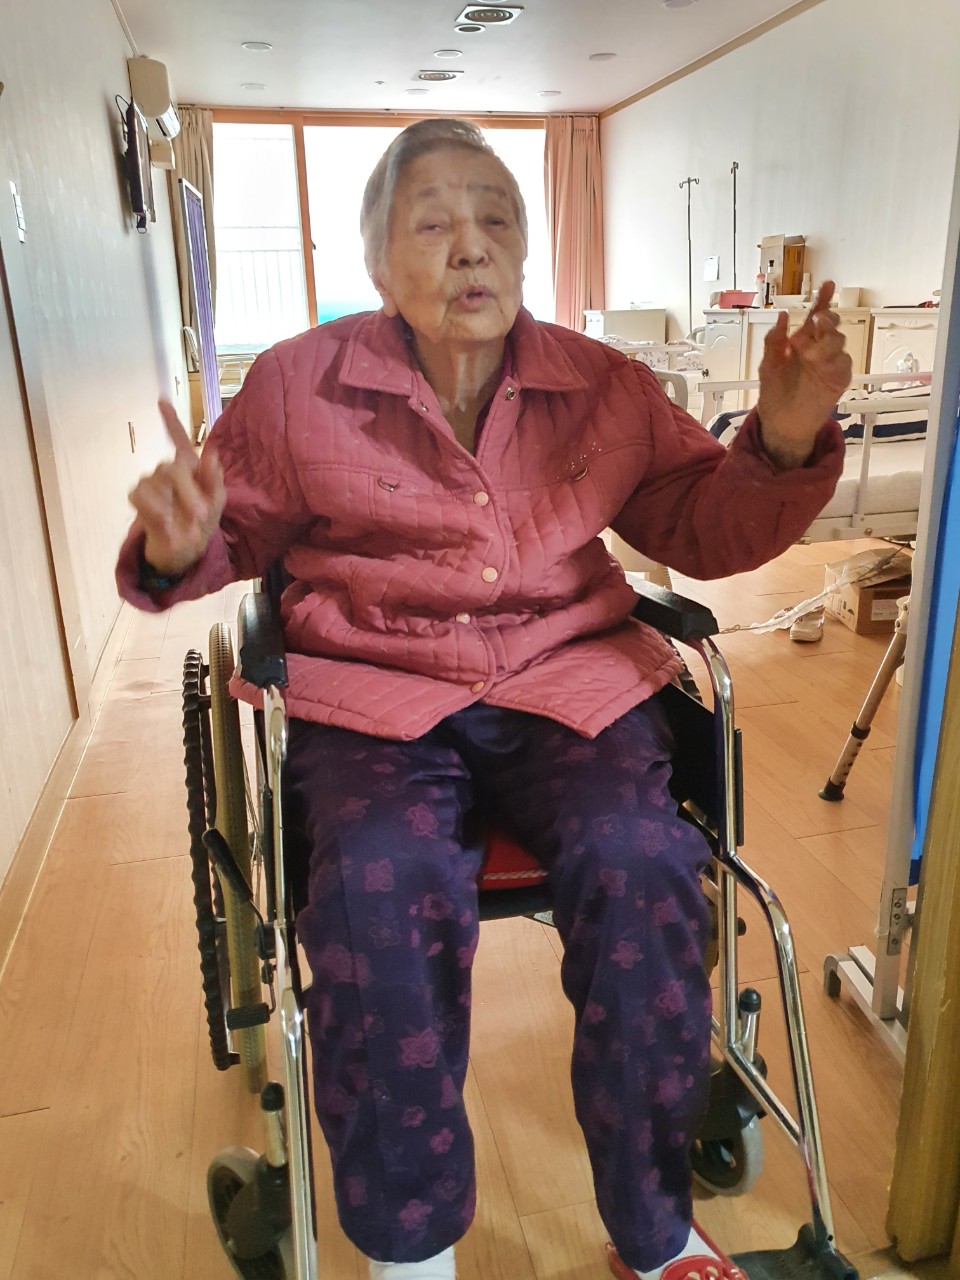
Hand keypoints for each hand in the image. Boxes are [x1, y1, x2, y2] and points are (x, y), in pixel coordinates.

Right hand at [129, 401, 225, 574]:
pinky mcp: (140, 501)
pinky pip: (141, 495)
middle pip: (172, 466)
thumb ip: (215, 479)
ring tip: (189, 524)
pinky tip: (166, 523)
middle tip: (202, 515)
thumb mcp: (216, 503)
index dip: (170, 421)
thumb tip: (212, 452)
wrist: (185, 552)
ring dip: (176, 504)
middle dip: (189, 492)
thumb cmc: (201, 523)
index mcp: (189, 468)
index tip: (161, 400)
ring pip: (157, 480)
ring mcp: (151, 485)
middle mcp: (168, 471)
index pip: (179, 440)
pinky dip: (155, 509)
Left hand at [756, 281, 852, 469]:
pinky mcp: (838, 379)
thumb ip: (774, 341)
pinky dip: (834, 359)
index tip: (827, 284)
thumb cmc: (773, 395)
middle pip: (831, 324)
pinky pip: (844, 362)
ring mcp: (830, 363)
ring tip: (807, 354)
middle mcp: (819, 349)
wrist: (781, 424)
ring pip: (839, 340)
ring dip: (825, 341)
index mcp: (801, 342)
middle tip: (814, 323)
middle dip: (826, 319)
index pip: (815, 316)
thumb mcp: (768, 365)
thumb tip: (784, 315)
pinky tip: (821, 363)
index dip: (822, 299)